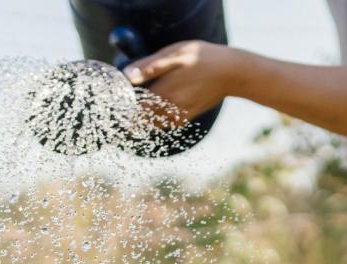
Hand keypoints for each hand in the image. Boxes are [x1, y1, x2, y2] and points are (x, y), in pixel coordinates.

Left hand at [124, 41, 245, 124]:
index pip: (133, 109)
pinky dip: (158, 121)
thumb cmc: (202, 59)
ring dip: (144, 121)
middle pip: (141, 121)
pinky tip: (155, 113)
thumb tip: (127, 76)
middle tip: (121, 116)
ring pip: (154, 125)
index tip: (115, 110)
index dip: (122, 111)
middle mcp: (169, 108)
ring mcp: (179, 115)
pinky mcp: (188, 117)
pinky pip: (167, 124)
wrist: (232, 73)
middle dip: (130, 119)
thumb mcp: (174, 55)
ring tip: (135, 116)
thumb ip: (149, 67)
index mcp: (161, 92)